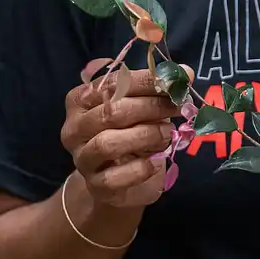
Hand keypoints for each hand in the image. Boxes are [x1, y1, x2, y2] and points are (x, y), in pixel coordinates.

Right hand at [60, 64, 183, 208]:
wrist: (118, 179)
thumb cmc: (129, 130)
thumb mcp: (141, 104)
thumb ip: (157, 87)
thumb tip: (184, 73)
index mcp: (81, 99)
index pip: (113, 83)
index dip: (148, 81)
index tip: (177, 82)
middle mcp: (74, 127)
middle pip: (111, 112)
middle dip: (151, 107)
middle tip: (178, 108)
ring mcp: (82, 158)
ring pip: (108, 143)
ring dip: (145, 136)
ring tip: (167, 134)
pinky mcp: (95, 185)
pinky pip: (114, 178)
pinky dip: (139, 169)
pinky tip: (154, 163)